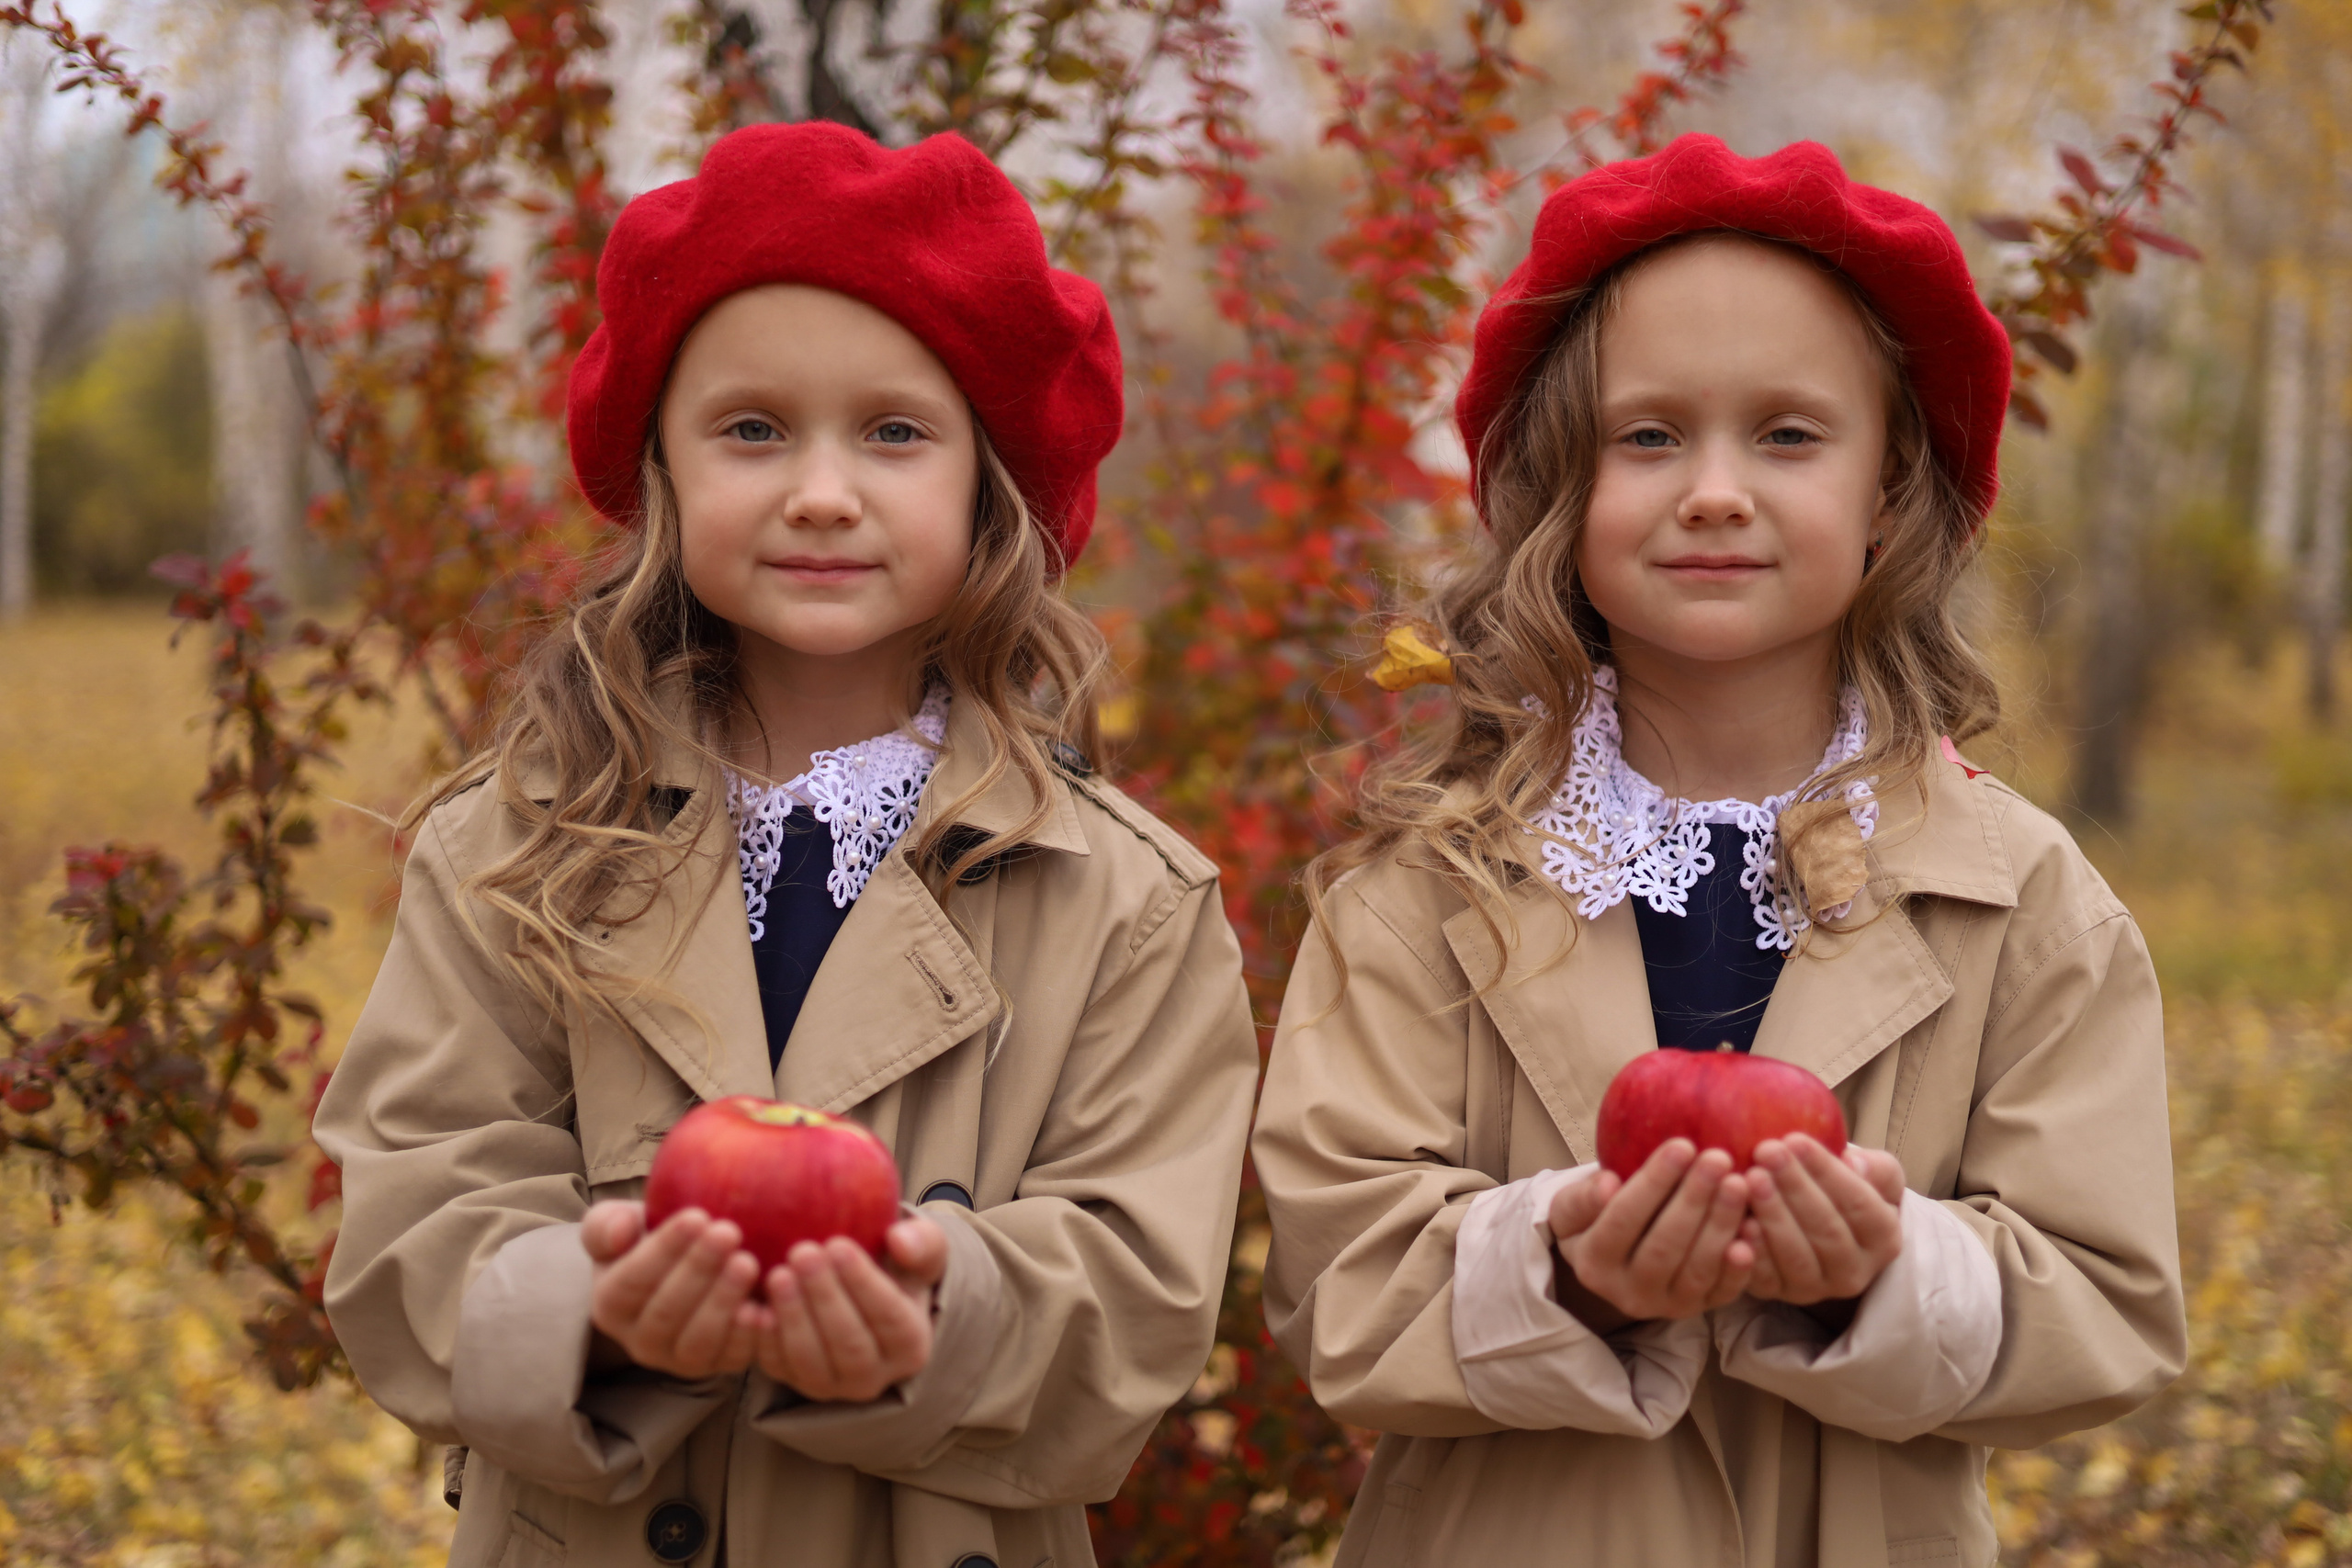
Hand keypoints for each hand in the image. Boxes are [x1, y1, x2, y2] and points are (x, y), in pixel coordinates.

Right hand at [584, 1200, 766, 1379]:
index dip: (664, 1250)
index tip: (696, 1216)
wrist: (689, 1266)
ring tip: (747, 1262)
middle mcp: (640, 1341)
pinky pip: (734, 1357)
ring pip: (699, 1340)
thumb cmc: (649, 1240)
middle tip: (728, 1232)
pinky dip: (750, 1334)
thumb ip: (605, 1225)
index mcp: (611, 1305)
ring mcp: (680, 1359)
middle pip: (667, 1312)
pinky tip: (764, 1305)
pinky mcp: (719, 1364)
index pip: (632, 1281)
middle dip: (699, 1269)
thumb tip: (621, 1232)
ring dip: (724, 1301)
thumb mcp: (616, 1224)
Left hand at [756, 1217, 947, 1401]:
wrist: (861, 1299)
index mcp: (910, 1346)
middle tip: (802, 1252)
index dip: (862, 1282)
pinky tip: (753, 1306)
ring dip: (792, 1317)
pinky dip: (764, 1339)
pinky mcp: (795, 1382)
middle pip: (849, 1342)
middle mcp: (874, 1376)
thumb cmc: (895, 1271)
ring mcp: (832, 1386)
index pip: (888, 1317)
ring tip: (777, 1273)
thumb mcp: (922, 1253)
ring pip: (810, 1360)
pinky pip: (777, 1366)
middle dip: (823, 1296)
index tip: (838, 1244)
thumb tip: (900, 1240)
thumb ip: (923, 1244)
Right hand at [1547, 1139, 1755, 1328]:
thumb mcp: (1571, 1207)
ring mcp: (1667, 1306)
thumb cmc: (1595, 1219)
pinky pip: (1724, 1290)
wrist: (1617, 1260)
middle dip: (1694, 1200)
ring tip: (1740, 1182)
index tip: (1682, 1145)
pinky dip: (1741, 1263)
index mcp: (1594, 1264)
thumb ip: (1583, 1197)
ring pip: (1697, 1269)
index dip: (1654, 1184)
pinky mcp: (1700, 1310)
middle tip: (1719, 1158)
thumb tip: (1608, 1185)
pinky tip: (1754, 1226)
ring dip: (1721, 1224)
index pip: (1622, 1221)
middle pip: (1664, 1247)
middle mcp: (1628, 1294)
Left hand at [1737, 1136, 1905, 1306]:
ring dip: (1772, 1215)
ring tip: (1750, 1177)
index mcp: (1884, 1239)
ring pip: (1796, 1255)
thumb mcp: (1872, 1174)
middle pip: (1826, 1230)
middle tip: (1766, 1151)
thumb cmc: (1841, 1190)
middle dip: (1794, 1188)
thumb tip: (1854, 1163)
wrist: (1811, 1223)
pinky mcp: (1778, 1294)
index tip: (1795, 1139)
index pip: (1859, 1204)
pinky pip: (1765, 1277)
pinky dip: (1752, 1251)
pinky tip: (1738, 1221)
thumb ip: (1874, 1168)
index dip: (1826, 1172)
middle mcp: (1854, 1272)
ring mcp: (1816, 1289)